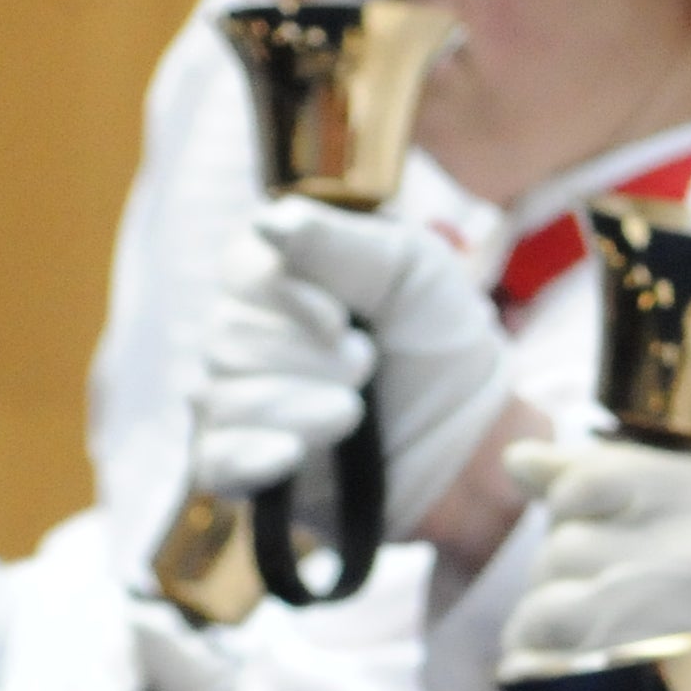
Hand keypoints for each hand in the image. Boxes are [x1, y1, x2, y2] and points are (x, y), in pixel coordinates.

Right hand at [191, 199, 515, 546]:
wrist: (475, 431)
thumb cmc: (441, 336)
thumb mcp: (413, 267)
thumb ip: (340, 241)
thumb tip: (266, 222)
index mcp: (275, 276)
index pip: (240, 271)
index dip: (288, 298)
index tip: (341, 321)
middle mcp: (242, 336)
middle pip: (227, 338)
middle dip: (312, 358)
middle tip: (368, 366)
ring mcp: (238, 402)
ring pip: (224, 399)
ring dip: (303, 407)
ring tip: (357, 414)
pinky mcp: (246, 467)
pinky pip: (215, 462)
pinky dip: (252, 458)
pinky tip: (292, 455)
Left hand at [508, 438, 690, 664]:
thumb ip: (610, 466)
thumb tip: (517, 460)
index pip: (586, 480)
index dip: (568, 499)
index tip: (589, 514)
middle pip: (564, 547)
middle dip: (566, 563)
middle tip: (610, 580)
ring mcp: (664, 633)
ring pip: (545, 608)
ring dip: (546, 618)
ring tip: (588, 623)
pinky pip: (541, 667)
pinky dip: (539, 664)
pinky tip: (571, 660)